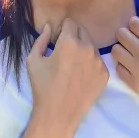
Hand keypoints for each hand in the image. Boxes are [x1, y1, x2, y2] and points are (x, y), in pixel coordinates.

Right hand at [26, 18, 109, 133]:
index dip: (62, 30)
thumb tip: (50, 26)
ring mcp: (99, 61)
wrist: (59, 114)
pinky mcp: (105, 74)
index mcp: (69, 42)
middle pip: (83, 31)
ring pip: (92, 46)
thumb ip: (41, 38)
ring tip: (73, 66)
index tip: (57, 40)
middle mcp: (88, 48)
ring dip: (83, 50)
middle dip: (74, 37)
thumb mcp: (33, 60)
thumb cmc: (43, 87)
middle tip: (65, 53)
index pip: (70, 22)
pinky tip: (80, 76)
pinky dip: (90, 64)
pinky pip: (98, 61)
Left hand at [111, 10, 138, 122]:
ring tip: (131, 51)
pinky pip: (118, 68)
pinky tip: (132, 65)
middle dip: (126, 33)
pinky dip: (123, 64)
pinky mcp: (134, 84)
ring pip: (116, 50)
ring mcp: (138, 70)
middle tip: (133, 38)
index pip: (134, 24)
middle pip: (121, 35)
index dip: (135, 23)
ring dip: (122, 48)